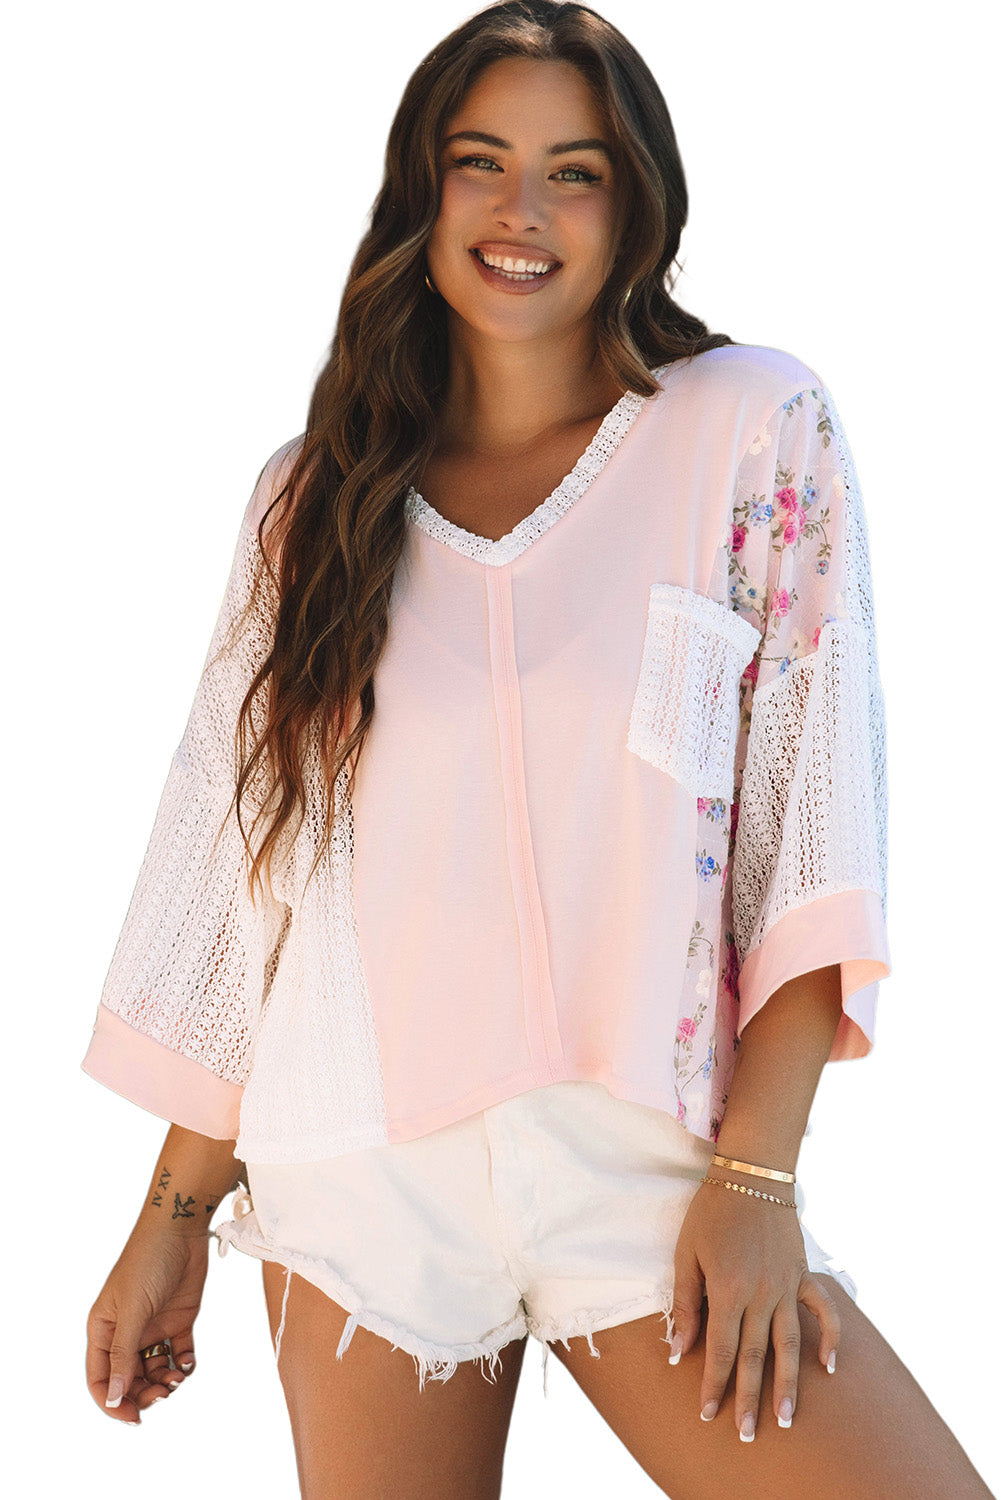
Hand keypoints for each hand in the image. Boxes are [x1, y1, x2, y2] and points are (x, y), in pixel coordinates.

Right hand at [85, 1222, 209, 1424]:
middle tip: (162, 1395)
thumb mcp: (132, 1309)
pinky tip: (187, 1363)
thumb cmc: (148, 1261)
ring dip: (165, 1381)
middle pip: (129, 1379)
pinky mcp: (179, 1321)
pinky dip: (184, 1365)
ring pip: (155, 1370)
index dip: (112, 1402)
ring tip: (177, 1378)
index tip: (132, 1416)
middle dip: (143, 1394)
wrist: (180, 1228)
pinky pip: (178, 1354)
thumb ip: (123, 1353)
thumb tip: (113, 1397)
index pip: (101, 1378)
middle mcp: (126, 1332)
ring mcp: (153, 1327)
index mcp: (104, 1330)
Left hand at [668, 1174, 839, 1440]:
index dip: (713, 1386)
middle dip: (748, 1400)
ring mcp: (786, 1287)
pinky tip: (829, 1367)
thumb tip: (679, 1350)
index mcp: (728, 1291)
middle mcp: (761, 1296)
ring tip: (787, 1420)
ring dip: (788, 1385)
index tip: (708, 1415)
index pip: (720, 1352)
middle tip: (747, 1436)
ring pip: (788, 1346)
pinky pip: (823, 1311)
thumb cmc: (711, 1212)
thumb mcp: (686, 1253)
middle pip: (753, 1358)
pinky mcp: (803, 1275)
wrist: (752, 1174)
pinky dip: (830, 1338)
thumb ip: (686, 1303)